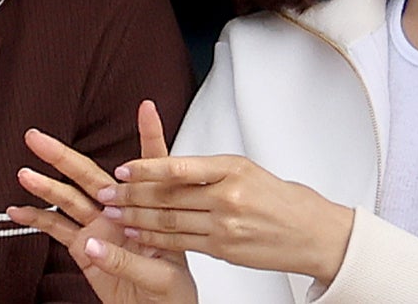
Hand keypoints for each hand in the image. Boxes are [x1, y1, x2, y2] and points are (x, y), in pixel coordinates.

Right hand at [8, 101, 197, 303]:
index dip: (150, 134)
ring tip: (24, 173)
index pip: (152, 165)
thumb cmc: (174, 293)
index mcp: (150, 208)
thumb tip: (91, 245)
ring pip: (69, 199)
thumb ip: (128, 260)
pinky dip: (38, 220)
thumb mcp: (164, 276)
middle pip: (91, 175)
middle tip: (38, 138)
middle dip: (64, 156)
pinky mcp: (85, 249)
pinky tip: (19, 210)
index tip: (146, 107)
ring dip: (46, 186)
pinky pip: (58, 230)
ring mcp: (101, 228)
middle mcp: (123, 211)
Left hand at [98, 153, 353, 286]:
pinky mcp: (223, 249)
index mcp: (230, 168)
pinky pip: (181, 242)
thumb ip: (208, 170)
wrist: (311, 231)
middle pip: (168, 196)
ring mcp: (224, 225)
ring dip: (136, 218)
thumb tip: (169, 169)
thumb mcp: (245, 169)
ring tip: (113, 214)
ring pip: (169, 221)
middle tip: (106, 194)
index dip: (145, 170)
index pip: (178, 168)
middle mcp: (226, 195)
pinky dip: (155, 238)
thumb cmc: (279, 197)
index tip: (122, 169)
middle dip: (131, 195)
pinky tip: (138, 234)